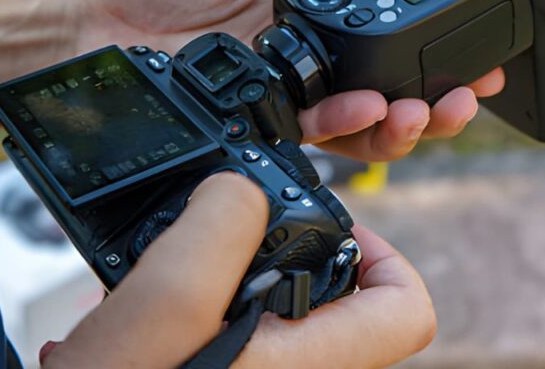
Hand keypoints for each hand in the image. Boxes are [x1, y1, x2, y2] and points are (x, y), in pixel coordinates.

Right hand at [41, 173, 435, 368]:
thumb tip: (239, 192)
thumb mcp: (168, 296)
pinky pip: (226, 333)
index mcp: (307, 363)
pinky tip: (139, 300)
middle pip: (335, 303)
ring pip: (273, 313)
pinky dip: (193, 307)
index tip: (330, 222)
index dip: (385, 252)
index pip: (405, 310)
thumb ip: (220, 226)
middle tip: (233, 228)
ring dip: (228, 274)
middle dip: (285, 249)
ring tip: (175, 258)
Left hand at [77, 0, 502, 160]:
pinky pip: (310, 137)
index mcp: (305, 5)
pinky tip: (365, 112)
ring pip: (360, 123)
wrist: (88, 18)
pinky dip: (345, 129)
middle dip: (436, 93)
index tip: (473, 38)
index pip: (382, 25)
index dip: (430, 36)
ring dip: (403, 120)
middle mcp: (304, 55)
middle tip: (468, 89)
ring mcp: (282, 93)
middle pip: (386, 84)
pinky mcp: (255, 124)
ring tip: (424, 107)